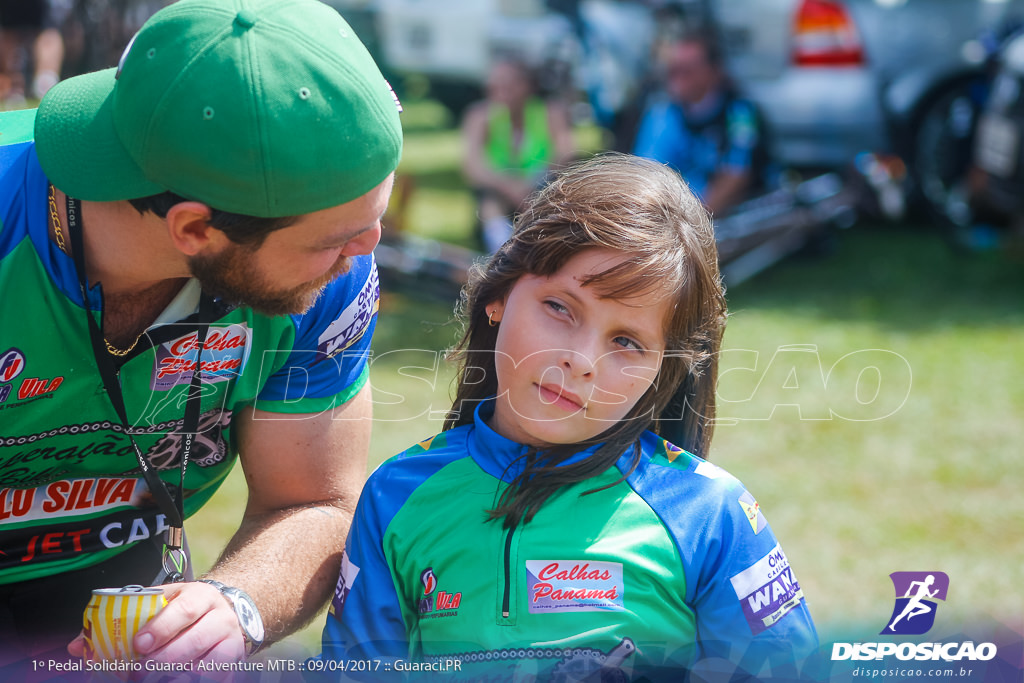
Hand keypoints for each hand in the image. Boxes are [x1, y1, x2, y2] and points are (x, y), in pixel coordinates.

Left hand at [67, 582, 247, 662]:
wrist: (231, 610)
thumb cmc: (186, 610)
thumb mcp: (161, 603)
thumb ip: (122, 618)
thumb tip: (77, 646)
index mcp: (200, 596)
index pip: (184, 609)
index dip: (161, 628)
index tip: (138, 644)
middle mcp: (221, 617)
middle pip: (197, 640)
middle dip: (165, 660)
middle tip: (139, 673)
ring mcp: (232, 641)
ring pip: (212, 663)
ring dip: (182, 676)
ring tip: (159, 680)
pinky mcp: (236, 662)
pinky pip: (221, 677)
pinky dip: (199, 681)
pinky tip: (180, 680)